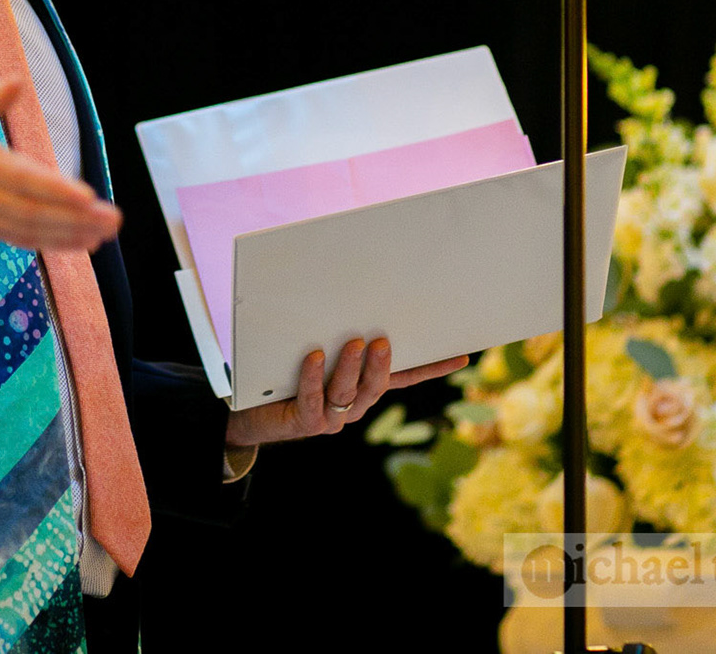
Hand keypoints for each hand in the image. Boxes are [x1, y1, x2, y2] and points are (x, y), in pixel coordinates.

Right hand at [0, 77, 120, 251]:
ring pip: (27, 231)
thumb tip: (18, 84)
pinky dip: (52, 243)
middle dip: (74, 219)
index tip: (88, 196)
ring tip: (105, 232)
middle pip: (29, 212)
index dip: (55, 191)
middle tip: (112, 218)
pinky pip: (18, 239)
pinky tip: (82, 241)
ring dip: (70, 234)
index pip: (19, 179)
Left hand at [222, 337, 467, 447]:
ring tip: (352, 343)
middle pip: (377, 385)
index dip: (433, 368)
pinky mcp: (307, 422)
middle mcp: (354, 403)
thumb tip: (355, 291)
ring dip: (351, 368)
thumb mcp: (320, 345)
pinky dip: (314, 378)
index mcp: (364, 386)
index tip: (461, 355)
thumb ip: (339, 329)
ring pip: (348, 393)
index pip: (406, 377)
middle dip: (382, 363)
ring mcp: (333, 417)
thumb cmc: (288, 370)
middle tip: (383, 339)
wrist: (254, 408)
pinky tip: (314, 357)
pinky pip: (314, 401)